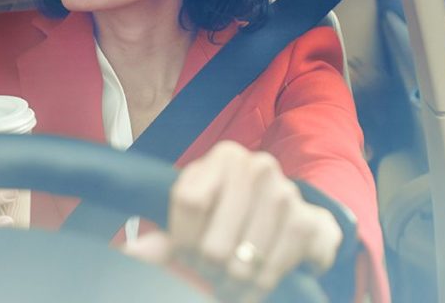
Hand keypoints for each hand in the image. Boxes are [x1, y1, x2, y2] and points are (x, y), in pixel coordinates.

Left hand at [124, 141, 342, 301]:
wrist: (293, 226)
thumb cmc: (234, 219)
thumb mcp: (198, 220)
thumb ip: (165, 238)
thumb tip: (136, 251)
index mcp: (225, 157)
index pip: (189, 202)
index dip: (183, 240)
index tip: (188, 251)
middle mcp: (258, 166)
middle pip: (213, 244)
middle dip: (209, 268)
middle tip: (213, 269)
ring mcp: (288, 193)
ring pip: (241, 262)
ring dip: (234, 281)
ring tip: (232, 278)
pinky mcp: (309, 224)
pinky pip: (270, 271)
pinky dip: (259, 287)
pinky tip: (255, 283)